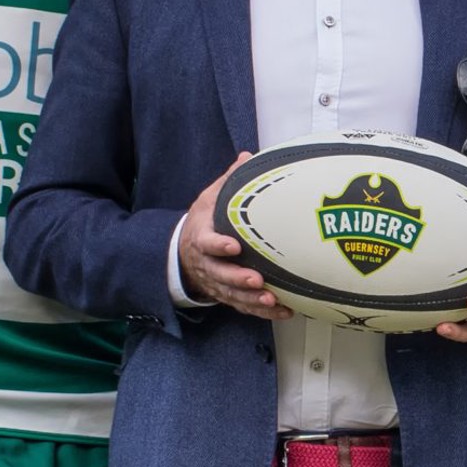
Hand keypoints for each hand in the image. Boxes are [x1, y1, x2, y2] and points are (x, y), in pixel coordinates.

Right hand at [178, 154, 292, 320]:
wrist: (182, 251)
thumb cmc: (204, 222)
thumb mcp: (209, 198)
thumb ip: (228, 181)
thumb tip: (247, 155)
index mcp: (201, 236)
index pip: (206, 243)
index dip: (218, 246)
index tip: (233, 246)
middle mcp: (206, 263)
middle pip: (219, 274)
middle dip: (237, 278)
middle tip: (256, 280)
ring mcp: (216, 282)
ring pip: (232, 294)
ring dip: (251, 299)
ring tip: (271, 299)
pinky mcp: (227, 294)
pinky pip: (243, 306)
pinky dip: (262, 311)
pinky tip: (284, 311)